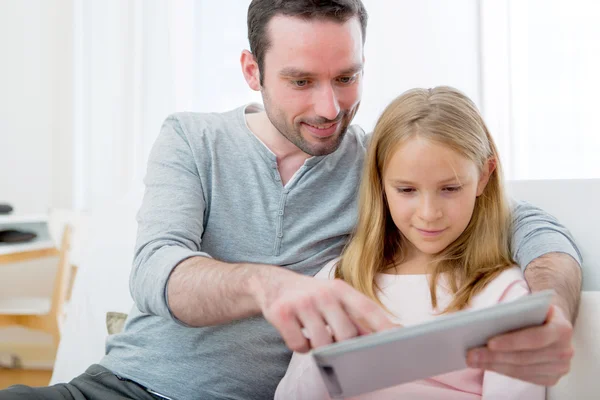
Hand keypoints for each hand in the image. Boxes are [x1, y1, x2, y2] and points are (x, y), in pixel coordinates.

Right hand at [250, 268, 396, 352]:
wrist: (272, 283)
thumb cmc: (312, 296)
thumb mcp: (335, 298)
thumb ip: (357, 316)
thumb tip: (391, 332)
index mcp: (340, 289)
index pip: (367, 310)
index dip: (384, 327)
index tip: (398, 340)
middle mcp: (322, 293)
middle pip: (346, 334)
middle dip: (343, 344)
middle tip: (334, 339)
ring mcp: (302, 303)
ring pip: (322, 344)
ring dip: (319, 347)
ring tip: (313, 334)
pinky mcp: (282, 314)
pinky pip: (299, 346)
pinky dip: (300, 346)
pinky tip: (297, 333)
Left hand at [466, 304, 573, 385]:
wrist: (552, 322)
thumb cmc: (534, 311)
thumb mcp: (527, 306)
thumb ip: (512, 313)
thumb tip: (482, 324)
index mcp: (562, 328)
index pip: (535, 338)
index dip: (512, 341)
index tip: (489, 342)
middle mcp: (565, 350)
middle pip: (524, 357)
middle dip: (494, 356)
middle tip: (470, 354)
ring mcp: (560, 367)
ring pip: (521, 370)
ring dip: (493, 365)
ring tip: (472, 360)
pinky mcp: (551, 378)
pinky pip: (523, 377)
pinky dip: (502, 371)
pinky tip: (485, 365)